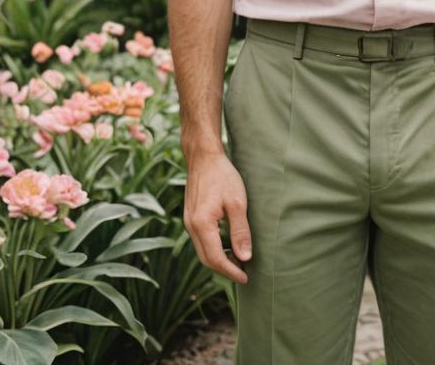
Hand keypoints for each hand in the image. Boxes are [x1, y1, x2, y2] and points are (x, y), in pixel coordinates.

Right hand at [183, 151, 251, 283]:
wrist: (203, 156)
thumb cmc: (222, 176)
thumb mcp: (237, 202)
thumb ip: (240, 231)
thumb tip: (245, 257)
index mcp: (201, 224)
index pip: (216, 258)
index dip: (231, 271)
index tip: (246, 277)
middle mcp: (191, 226)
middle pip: (206, 259)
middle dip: (224, 269)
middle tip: (244, 273)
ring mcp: (188, 221)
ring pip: (202, 250)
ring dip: (219, 259)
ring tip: (238, 261)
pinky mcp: (190, 215)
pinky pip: (200, 239)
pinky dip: (213, 247)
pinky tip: (227, 244)